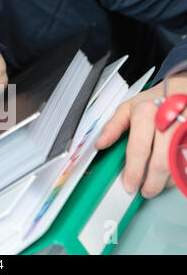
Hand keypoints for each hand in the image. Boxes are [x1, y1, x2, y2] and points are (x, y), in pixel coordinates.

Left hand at [95, 71, 186, 198]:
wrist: (185, 88)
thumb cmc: (156, 99)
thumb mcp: (129, 107)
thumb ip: (113, 126)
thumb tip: (100, 144)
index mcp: (147, 113)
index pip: (139, 149)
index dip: (134, 171)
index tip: (129, 184)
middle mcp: (168, 120)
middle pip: (162, 161)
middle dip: (152, 183)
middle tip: (145, 190)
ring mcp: (186, 129)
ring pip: (178, 165)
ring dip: (167, 180)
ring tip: (157, 184)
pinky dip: (180, 171)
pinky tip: (172, 173)